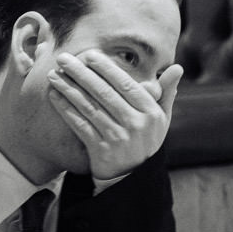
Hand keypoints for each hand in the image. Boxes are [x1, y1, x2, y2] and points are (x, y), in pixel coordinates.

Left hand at [47, 50, 181, 179]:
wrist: (132, 177)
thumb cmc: (145, 140)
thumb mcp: (161, 119)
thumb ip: (167, 93)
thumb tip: (178, 68)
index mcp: (151, 112)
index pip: (125, 84)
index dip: (106, 68)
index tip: (89, 54)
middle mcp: (135, 124)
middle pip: (103, 93)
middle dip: (81, 73)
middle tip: (64, 58)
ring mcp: (117, 138)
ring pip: (89, 107)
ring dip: (68, 88)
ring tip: (54, 74)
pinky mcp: (101, 150)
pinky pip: (80, 125)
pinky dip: (65, 109)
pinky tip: (54, 96)